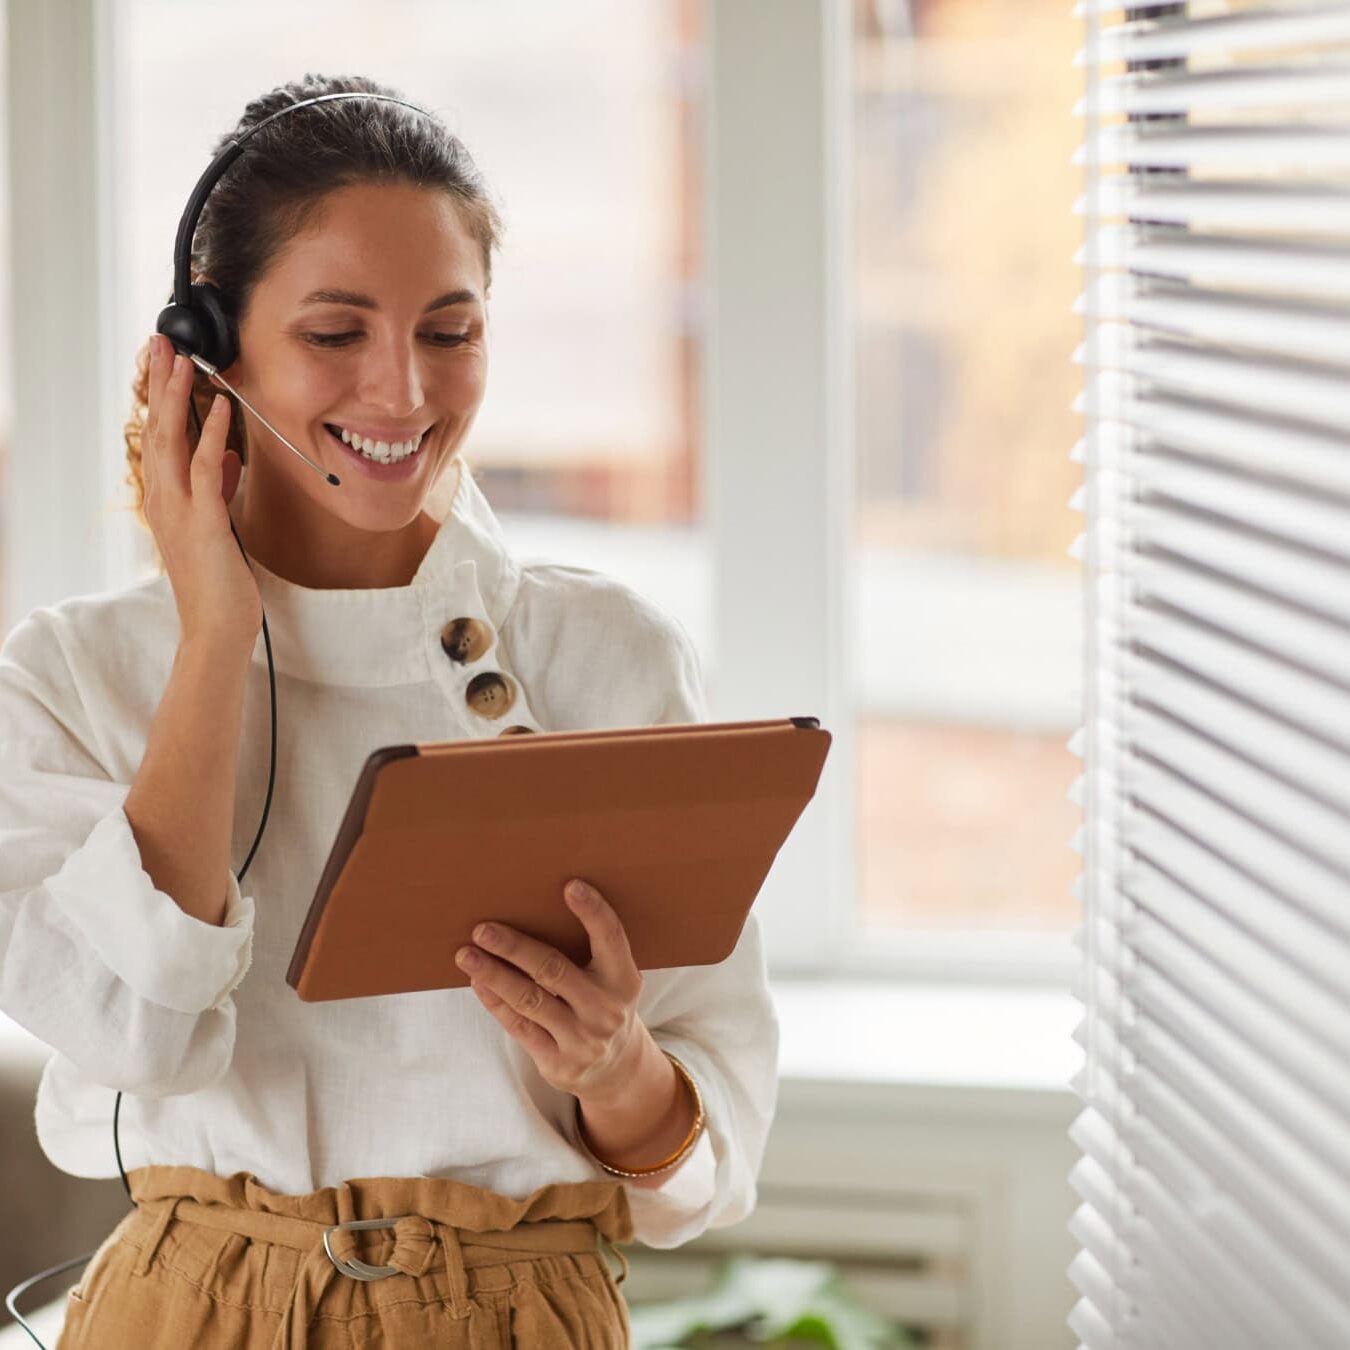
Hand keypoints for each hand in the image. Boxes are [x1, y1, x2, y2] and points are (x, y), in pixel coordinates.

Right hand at [143, 333, 261, 645]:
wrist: (218, 627)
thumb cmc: (220, 581)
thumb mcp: (220, 525)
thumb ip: (219, 490)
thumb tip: (228, 457)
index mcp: (166, 499)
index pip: (158, 436)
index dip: (161, 397)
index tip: (165, 361)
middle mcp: (164, 500)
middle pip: (156, 429)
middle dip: (159, 383)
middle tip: (161, 342)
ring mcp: (179, 510)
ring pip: (173, 441)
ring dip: (179, 398)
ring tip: (184, 360)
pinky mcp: (204, 523)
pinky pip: (207, 470)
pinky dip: (213, 435)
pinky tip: (222, 407)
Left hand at [456, 878, 645, 1100]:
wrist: (616, 1069)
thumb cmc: (604, 1004)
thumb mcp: (612, 979)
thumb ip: (589, 950)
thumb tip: (534, 908)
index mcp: (624, 979)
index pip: (610, 939)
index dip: (593, 912)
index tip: (570, 886)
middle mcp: (606, 1009)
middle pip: (553, 970)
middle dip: (514, 948)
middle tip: (483, 929)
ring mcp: (582, 1039)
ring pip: (529, 1000)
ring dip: (494, 974)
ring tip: (466, 954)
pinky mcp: (558, 1062)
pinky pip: (519, 1026)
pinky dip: (495, 1002)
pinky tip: (478, 982)